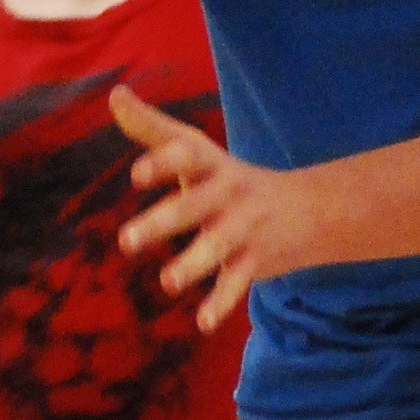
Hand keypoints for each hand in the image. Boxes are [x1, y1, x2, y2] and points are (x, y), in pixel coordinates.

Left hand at [113, 84, 309, 336]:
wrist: (305, 209)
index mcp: (209, 165)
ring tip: (168, 282)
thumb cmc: (227, 178)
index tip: (136, 175)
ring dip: (193, 264)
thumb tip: (114, 95)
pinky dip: (221, 304)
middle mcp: (226, 194)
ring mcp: (243, 228)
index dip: (163, 164)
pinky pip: (236, 283)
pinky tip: (203, 323)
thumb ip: (152, 127)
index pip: (186, 157)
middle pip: (193, 205)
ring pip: (216, 247)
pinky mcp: (254, 261)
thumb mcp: (195, 149)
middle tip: (125, 242)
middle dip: (162, 222)